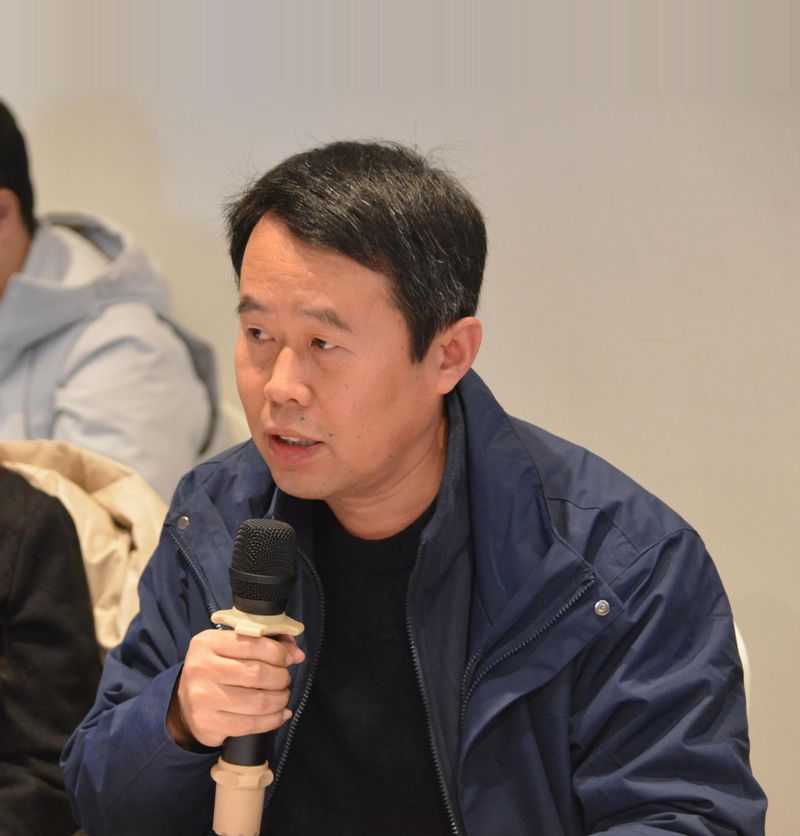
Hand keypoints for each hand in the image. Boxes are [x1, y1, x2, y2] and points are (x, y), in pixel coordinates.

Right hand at [168, 629, 305, 748]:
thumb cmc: (217, 668)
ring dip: (280, 700)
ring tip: (282, 696)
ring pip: (258, 702)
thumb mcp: (232, 647)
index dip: (279, 652)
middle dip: (281, 677)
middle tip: (284, 679)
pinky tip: (280, 714)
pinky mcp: (208, 724)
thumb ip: (265, 643)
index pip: (253, 644)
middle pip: (257, 673)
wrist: (186, 702)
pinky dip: (273, 720)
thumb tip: (296, 654)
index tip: (290, 658)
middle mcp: (201, 668)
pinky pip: (250, 725)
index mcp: (208, 643)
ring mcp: (203, 699)